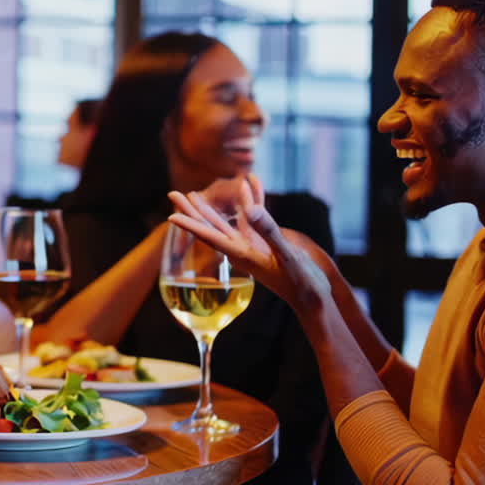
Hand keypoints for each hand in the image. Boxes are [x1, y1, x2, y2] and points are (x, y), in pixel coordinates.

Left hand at [167, 174, 329, 310]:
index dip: (190, 225)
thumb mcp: (287, 256)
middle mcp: (241, 249)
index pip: (209, 236)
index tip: (170, 215)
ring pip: (227, 222)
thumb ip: (270, 233)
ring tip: (194, 193)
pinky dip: (250, 201)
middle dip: (191, 211)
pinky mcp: (265, 244)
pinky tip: (249, 185)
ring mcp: (252, 246)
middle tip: (171, 194)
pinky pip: (253, 218)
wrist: (314, 300)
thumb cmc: (302, 283)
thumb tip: (252, 210)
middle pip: (209, 227)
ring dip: (212, 207)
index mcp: (242, 254)